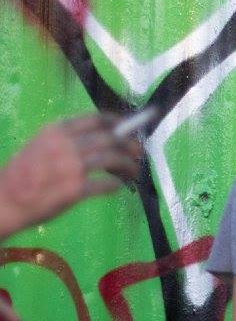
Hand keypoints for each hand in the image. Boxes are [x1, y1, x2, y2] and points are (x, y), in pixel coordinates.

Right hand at [0, 114, 143, 237]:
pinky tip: (118, 187)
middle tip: (138, 153)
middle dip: (130, 145)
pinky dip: (117, 185)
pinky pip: (107, 185)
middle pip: (111, 138)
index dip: (118, 123)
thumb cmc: (21, 175)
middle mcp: (66, 145)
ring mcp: (72, 167)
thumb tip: (99, 139)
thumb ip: (65, 140)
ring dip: (128, 165)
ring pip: (113, 159)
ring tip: (133, 172)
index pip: (96, 119)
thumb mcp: (39, 145)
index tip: (129, 129)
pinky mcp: (76, 189)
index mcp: (56, 131)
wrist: (4, 200)